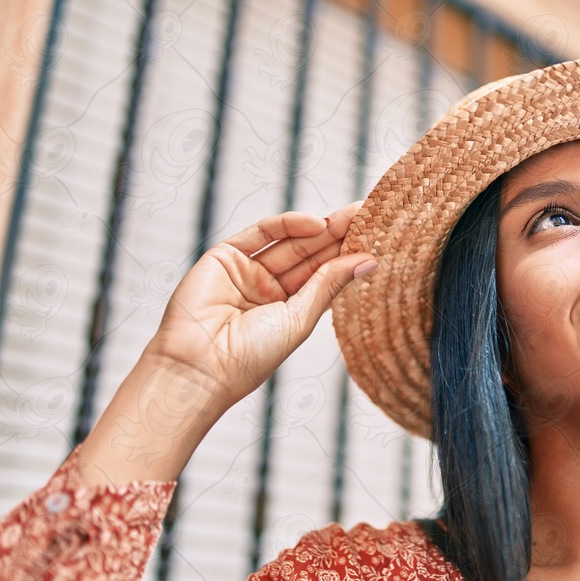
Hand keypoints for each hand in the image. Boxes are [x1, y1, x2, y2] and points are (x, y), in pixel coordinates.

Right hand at [77, 203, 375, 484]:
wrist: (200, 366)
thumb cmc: (250, 357)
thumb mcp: (299, 319)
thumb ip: (328, 285)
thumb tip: (367, 260)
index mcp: (288, 309)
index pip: (323, 274)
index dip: (348, 255)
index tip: (379, 238)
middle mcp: (268, 288)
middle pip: (311, 254)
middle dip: (340, 235)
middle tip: (372, 214)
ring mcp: (247, 271)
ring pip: (290, 242)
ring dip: (322, 227)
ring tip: (354, 213)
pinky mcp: (225, 256)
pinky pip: (262, 234)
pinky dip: (289, 224)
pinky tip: (317, 223)